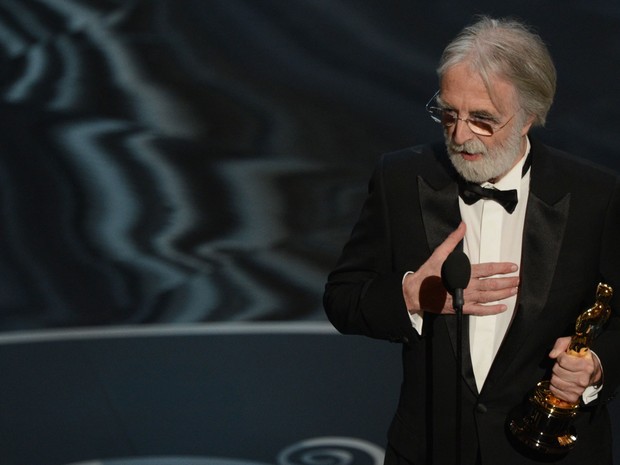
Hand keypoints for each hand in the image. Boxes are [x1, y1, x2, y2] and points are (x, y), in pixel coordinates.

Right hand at [403, 222, 518, 314]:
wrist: (416, 293)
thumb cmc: (427, 274)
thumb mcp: (439, 254)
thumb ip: (453, 240)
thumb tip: (462, 226)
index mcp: (463, 272)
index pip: (488, 269)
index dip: (502, 268)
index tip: (512, 267)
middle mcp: (467, 286)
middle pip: (492, 284)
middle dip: (507, 282)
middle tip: (518, 280)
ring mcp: (465, 298)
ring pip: (489, 297)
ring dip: (503, 294)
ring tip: (514, 291)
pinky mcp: (462, 308)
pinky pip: (480, 311)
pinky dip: (492, 310)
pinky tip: (502, 308)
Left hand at [548, 336, 601, 403]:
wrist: (592, 372)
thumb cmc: (580, 357)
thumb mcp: (572, 344)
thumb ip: (561, 344)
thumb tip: (552, 355)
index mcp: (586, 365)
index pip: (562, 361)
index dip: (560, 357)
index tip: (564, 357)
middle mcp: (583, 379)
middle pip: (557, 371)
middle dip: (556, 366)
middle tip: (563, 366)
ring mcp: (579, 389)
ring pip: (554, 381)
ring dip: (555, 376)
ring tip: (562, 373)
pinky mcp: (573, 397)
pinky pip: (555, 391)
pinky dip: (554, 386)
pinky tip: (561, 381)